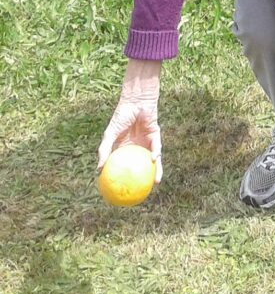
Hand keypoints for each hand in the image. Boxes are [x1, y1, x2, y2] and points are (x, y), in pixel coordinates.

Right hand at [98, 58, 162, 181]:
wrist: (136, 101)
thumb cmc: (121, 116)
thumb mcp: (109, 134)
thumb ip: (105, 150)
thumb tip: (98, 169)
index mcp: (124, 148)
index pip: (124, 166)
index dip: (123, 177)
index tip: (121, 191)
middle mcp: (137, 147)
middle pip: (140, 166)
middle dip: (142, 179)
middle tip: (142, 192)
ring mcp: (147, 142)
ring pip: (152, 160)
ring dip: (155, 171)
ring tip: (156, 183)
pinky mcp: (156, 135)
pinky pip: (156, 147)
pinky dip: (155, 154)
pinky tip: (153, 161)